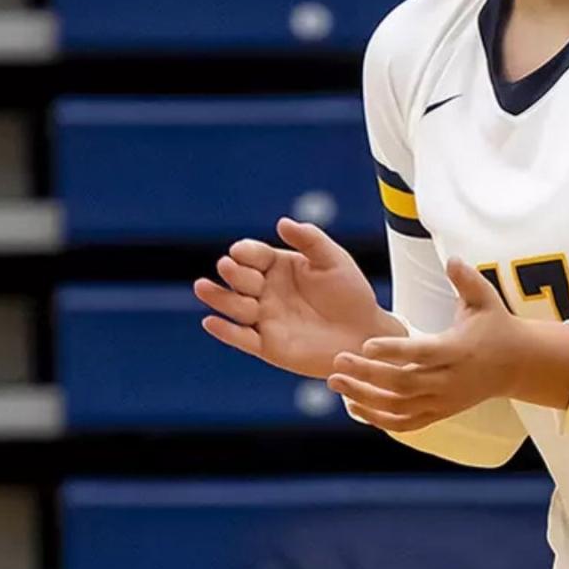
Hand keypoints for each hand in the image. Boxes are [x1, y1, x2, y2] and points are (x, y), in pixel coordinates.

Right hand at [193, 218, 391, 378]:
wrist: (365, 334)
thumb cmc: (351, 294)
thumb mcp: (334, 260)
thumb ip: (310, 239)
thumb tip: (282, 222)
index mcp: (277, 266)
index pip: (252, 254)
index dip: (244, 252)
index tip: (242, 252)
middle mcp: (265, 291)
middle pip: (238, 278)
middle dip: (233, 273)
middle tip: (231, 269)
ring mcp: (264, 318)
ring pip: (233, 306)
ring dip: (220, 298)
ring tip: (204, 287)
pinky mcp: (267, 345)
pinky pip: (241, 338)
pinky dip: (224, 331)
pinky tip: (211, 322)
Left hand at [328, 257, 567, 431]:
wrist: (518, 364)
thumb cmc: (495, 324)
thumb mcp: (485, 298)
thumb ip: (467, 279)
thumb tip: (452, 258)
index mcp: (458, 350)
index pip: (421, 354)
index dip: (393, 351)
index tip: (365, 344)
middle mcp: (450, 381)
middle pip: (403, 384)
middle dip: (367, 375)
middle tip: (337, 360)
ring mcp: (445, 401)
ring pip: (399, 408)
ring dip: (365, 399)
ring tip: (336, 382)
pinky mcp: (440, 414)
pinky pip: (405, 424)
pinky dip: (378, 419)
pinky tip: (353, 405)